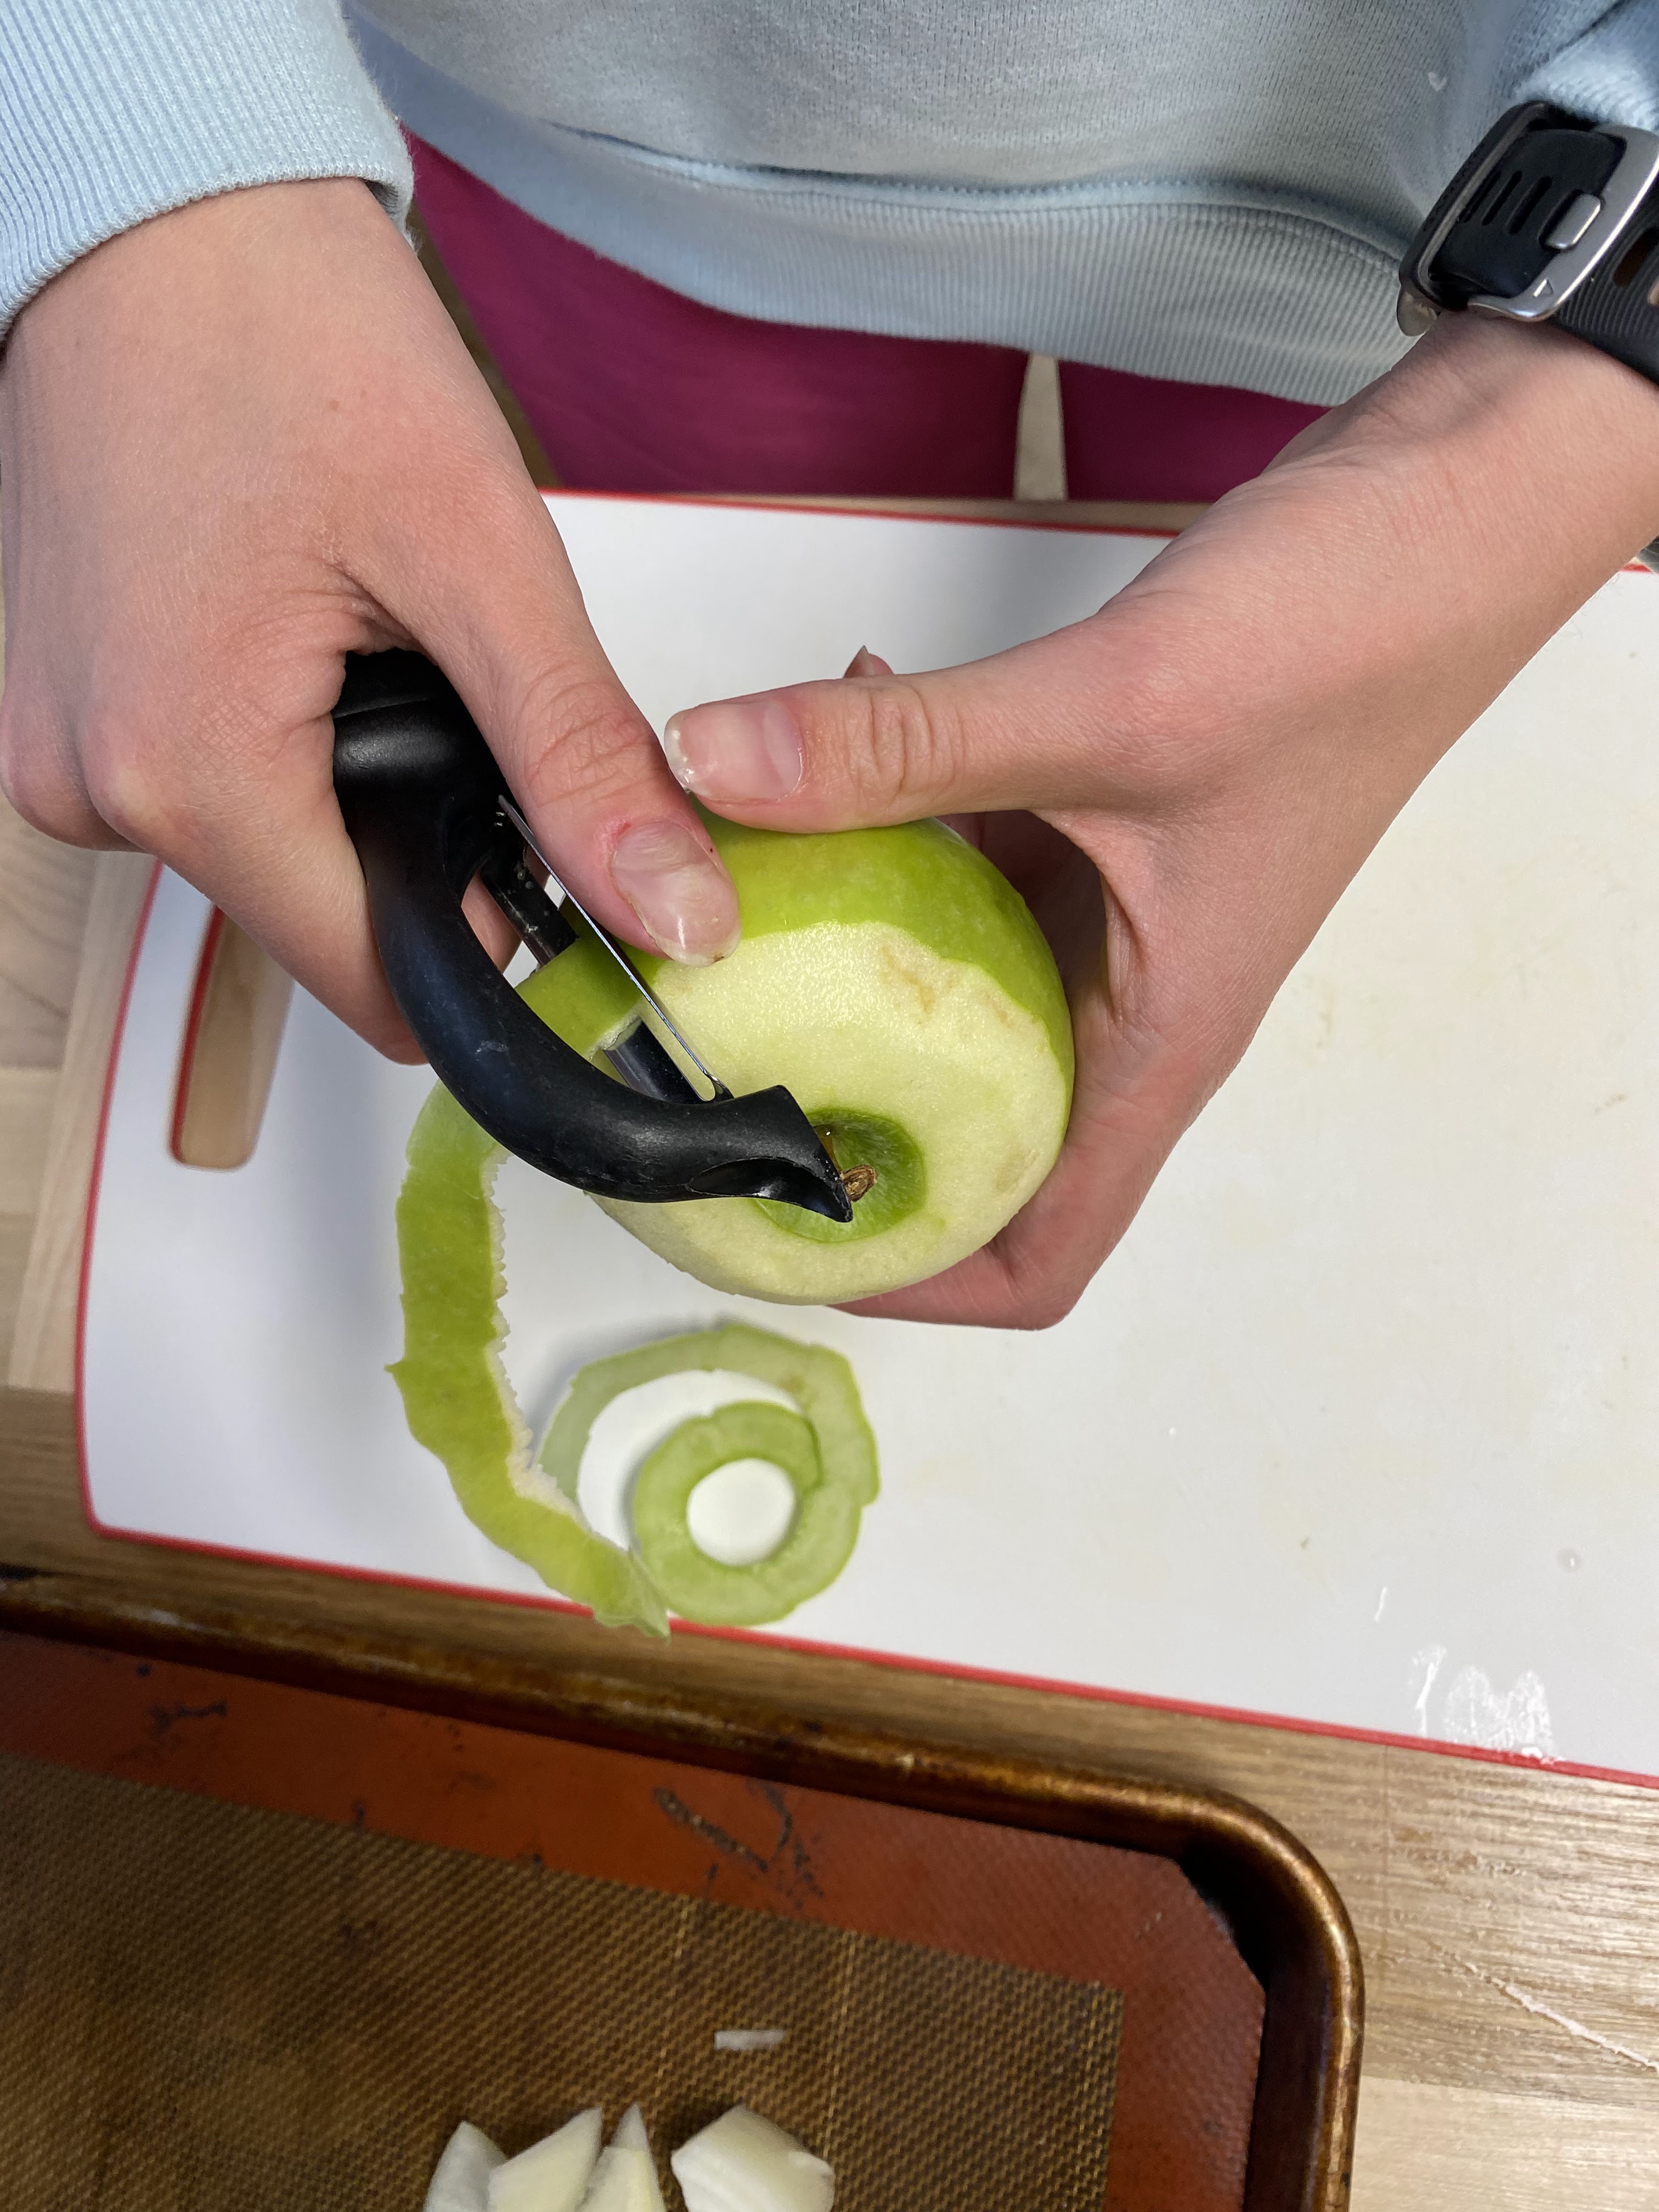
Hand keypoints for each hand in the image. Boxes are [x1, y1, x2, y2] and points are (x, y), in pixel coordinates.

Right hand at [0, 180, 737, 1059]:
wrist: (160, 206)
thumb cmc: (288, 329)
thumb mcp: (477, 556)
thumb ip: (578, 760)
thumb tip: (674, 914)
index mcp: (190, 770)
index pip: (384, 986)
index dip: (500, 956)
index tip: (568, 888)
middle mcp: (96, 788)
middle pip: (330, 922)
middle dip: (428, 847)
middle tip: (465, 698)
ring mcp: (64, 755)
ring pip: (274, 858)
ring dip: (357, 786)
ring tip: (369, 638)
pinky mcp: (63, 714)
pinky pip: (210, 789)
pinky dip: (283, 742)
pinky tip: (299, 630)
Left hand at [663, 315, 1658, 1326]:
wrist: (1445, 508)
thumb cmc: (1354, 638)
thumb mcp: (1110, 708)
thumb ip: (902, 748)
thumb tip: (708, 771)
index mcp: (1157, 1044)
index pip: (1036, 1249)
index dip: (912, 1275)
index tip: (780, 1237)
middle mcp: (1123, 998)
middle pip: (965, 1130)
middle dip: (831, 1110)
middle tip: (692, 1068)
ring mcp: (1103, 906)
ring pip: (942, 979)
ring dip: (835, 941)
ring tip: (721, 886)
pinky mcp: (1088, 812)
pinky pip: (957, 853)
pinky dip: (881, 811)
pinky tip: (816, 727)